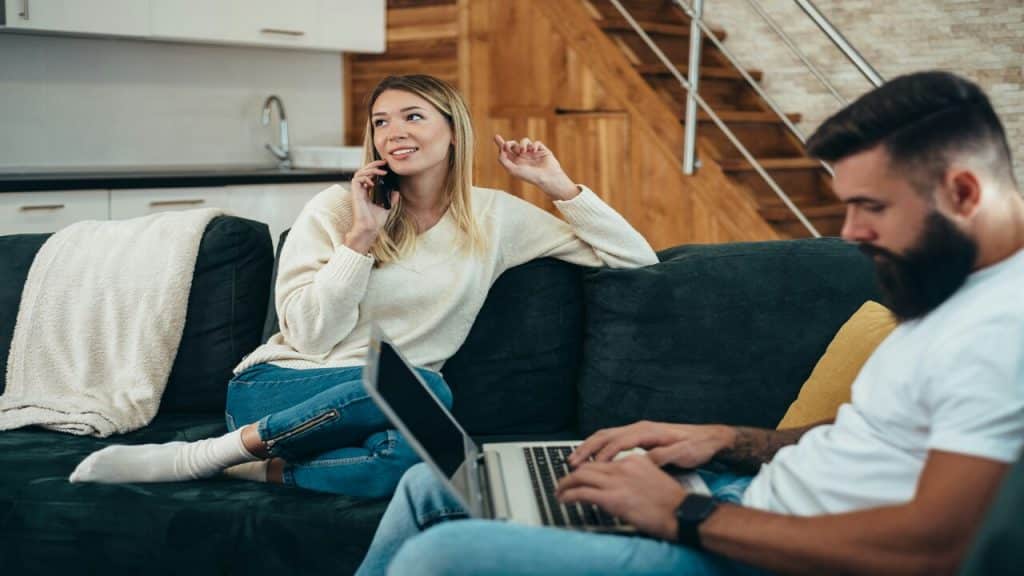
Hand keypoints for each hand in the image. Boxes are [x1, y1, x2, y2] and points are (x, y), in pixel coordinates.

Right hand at [347, 160, 399, 251]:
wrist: (370, 229)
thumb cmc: (375, 221)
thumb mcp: (386, 207)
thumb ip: (390, 199)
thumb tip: (396, 191)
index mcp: (367, 193)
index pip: (369, 175)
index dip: (375, 168)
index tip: (386, 166)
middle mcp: (361, 191)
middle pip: (363, 171)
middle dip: (373, 164)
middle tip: (384, 163)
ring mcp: (357, 192)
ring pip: (359, 173)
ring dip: (370, 169)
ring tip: (381, 172)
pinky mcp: (355, 194)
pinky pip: (356, 179)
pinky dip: (365, 177)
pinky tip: (373, 182)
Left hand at [493, 134, 577, 200]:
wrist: (547, 177)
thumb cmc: (530, 176)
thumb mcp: (513, 170)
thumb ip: (504, 161)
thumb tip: (500, 151)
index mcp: (516, 163)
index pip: (507, 152)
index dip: (501, 144)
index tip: (496, 136)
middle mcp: (523, 157)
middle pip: (513, 145)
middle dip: (509, 143)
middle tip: (507, 145)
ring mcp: (532, 153)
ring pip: (524, 141)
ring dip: (522, 144)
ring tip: (523, 151)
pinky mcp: (541, 150)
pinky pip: (536, 143)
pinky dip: (534, 145)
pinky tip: (534, 151)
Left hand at [557, 456, 686, 540]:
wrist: (682, 513)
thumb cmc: (673, 501)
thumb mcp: (654, 476)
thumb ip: (636, 473)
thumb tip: (621, 480)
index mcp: (634, 459)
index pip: (603, 457)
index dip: (588, 464)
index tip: (580, 471)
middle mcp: (623, 466)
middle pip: (589, 464)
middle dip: (573, 472)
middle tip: (563, 481)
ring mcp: (617, 481)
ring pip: (580, 475)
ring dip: (566, 482)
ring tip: (559, 490)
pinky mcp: (612, 498)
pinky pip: (582, 492)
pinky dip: (569, 495)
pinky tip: (564, 499)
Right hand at [569, 421, 735, 468]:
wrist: (709, 438)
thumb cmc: (698, 446)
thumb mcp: (684, 454)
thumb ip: (663, 457)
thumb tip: (644, 461)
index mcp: (649, 431)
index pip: (619, 441)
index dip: (605, 454)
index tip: (594, 467)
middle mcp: (640, 427)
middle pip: (606, 435)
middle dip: (588, 448)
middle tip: (573, 462)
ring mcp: (638, 430)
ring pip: (606, 435)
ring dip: (590, 447)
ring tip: (575, 459)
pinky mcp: (639, 436)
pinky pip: (612, 439)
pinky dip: (598, 447)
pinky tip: (593, 458)